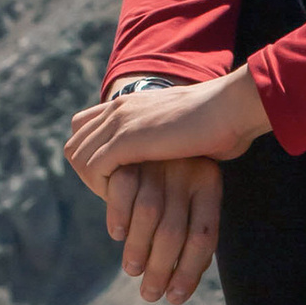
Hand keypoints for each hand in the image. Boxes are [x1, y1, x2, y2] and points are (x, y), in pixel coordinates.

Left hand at [66, 69, 266, 189]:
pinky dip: (103, 190)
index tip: (117, 179)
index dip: (92, 155)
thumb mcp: (183, 129)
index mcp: (130, 103)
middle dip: (88, 174)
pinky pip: (93, 168)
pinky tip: (127, 200)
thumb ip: (165, 137)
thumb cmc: (222, 124)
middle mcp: (119, 108)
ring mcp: (120, 121)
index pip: (83, 127)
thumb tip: (173, 153)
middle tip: (116, 196)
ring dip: (94, 184)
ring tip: (120, 201)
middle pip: (75, 143)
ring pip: (78, 157)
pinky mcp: (126, 139)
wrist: (230, 109)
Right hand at [101, 157, 221, 304]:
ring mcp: (158, 160)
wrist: (165, 118)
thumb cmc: (179, 168)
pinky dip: (118, 216)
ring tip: (133, 271)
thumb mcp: (195, 190)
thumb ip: (191, 227)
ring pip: (148, 215)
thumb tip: (182, 283)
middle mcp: (187, 170)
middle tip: (150, 295)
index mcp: (209, 182)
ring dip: (137, 249)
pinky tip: (117, 235)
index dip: (189, 272)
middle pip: (174, 232)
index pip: (203, 236)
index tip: (176, 298)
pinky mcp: (131, 153)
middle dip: (160, 270)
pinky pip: (124, 190)